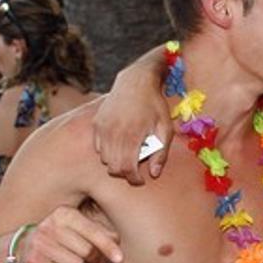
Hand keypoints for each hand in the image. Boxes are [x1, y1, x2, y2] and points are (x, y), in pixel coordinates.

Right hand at [16, 207, 122, 262]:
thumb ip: (102, 233)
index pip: (93, 232)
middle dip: (95, 261)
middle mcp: (49, 226)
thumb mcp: (80, 229)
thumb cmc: (64, 239)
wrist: (25, 249)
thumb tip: (117, 243)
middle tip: (92, 261)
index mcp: (65, 214)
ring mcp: (39, 244)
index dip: (109, 247)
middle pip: (88, 252)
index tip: (120, 259)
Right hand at [94, 60, 172, 184]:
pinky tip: (120, 144)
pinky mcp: (96, 123)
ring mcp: (102, 128)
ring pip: (104, 158)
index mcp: (132, 136)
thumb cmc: (155, 106)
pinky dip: (107, 151)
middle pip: (113, 167)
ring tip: (129, 155)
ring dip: (115, 162)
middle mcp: (113, 133)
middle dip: (124, 173)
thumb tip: (154, 174)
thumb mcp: (166, 129)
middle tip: (136, 170)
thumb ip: (161, 153)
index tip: (140, 181)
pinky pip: (97, 147)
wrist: (136, 81)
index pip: (126, 168)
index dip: (133, 179)